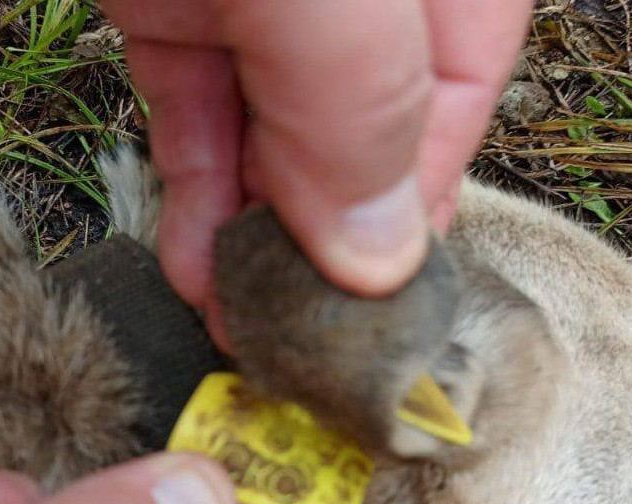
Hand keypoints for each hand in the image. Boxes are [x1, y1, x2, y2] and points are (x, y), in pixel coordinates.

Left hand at [101, 0, 532, 341]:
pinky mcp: (176, 9)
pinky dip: (194, 188)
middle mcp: (354, 5)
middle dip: (322, 244)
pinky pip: (197, 110)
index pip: (455, 99)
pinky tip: (192, 264)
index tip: (375, 314)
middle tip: (294, 341)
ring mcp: (263, 5)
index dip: (416, 213)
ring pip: (272, 138)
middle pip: (361, 137)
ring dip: (252, 237)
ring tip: (236, 325)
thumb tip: (380, 261)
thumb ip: (360, 105)